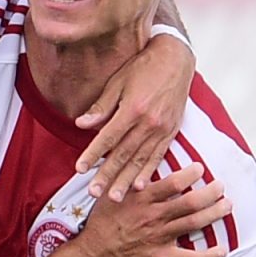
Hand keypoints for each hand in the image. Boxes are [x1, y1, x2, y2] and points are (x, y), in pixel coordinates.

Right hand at [73, 162, 230, 256]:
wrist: (93, 253)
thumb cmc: (101, 222)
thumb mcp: (108, 193)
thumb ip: (123, 176)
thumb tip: (128, 153)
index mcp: (142, 198)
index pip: (173, 182)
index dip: (191, 174)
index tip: (201, 168)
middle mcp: (153, 215)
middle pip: (191, 202)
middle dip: (211, 193)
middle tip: (221, 186)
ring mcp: (158, 237)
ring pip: (194, 224)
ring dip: (214, 214)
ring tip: (227, 205)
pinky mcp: (160, 256)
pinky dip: (208, 256)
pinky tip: (222, 250)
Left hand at [74, 0, 193, 200]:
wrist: (176, 59)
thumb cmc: (143, 68)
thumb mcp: (118, 82)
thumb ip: (101, 107)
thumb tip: (81, 124)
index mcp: (133, 109)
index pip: (108, 138)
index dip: (93, 154)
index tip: (79, 169)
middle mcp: (148, 123)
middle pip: (124, 154)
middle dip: (108, 175)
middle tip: (95, 193)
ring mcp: (162, 129)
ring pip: (141, 160)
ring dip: (127, 180)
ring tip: (115, 197)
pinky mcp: (172, 132)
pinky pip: (158, 156)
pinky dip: (149, 172)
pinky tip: (140, 186)